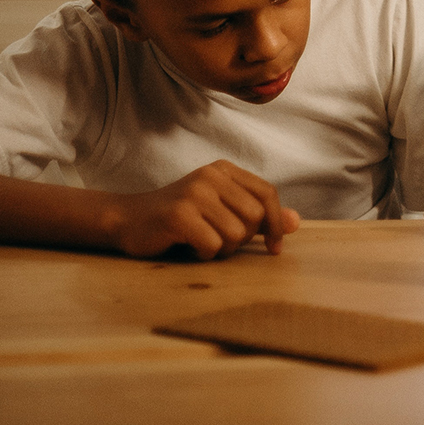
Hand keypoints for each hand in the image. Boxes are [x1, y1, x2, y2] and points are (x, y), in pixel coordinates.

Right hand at [105, 160, 300, 259]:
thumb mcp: (222, 210)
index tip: (275, 247)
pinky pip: (213, 246)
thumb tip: (295, 223)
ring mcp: (194, 193)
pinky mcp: (178, 214)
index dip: (276, 222)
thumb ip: (259, 215)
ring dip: (222, 249)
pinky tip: (188, 245)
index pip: (268, 193)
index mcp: (224, 170)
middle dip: (243, 238)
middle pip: (255, 216)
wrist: (127, 220)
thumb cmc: (181, 218)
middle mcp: (211, 176)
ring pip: (236, 234)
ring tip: (202, 241)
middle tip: (220, 240)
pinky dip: (204, 254)